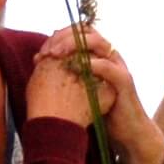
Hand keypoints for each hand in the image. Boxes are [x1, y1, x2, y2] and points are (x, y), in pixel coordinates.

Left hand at [27, 25, 163, 163]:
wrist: (125, 131)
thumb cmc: (98, 110)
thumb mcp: (76, 86)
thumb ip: (62, 70)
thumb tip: (38, 59)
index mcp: (97, 55)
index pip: (78, 32)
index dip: (59, 37)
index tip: (41, 53)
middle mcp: (108, 56)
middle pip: (87, 32)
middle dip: (64, 38)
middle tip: (48, 52)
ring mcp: (117, 66)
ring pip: (98, 42)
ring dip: (75, 45)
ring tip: (58, 55)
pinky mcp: (124, 81)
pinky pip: (108, 66)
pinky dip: (92, 64)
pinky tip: (75, 68)